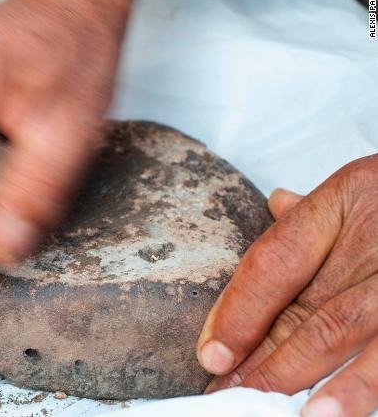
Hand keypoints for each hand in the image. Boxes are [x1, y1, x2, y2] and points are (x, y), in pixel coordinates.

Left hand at [198, 155, 377, 415]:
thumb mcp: (365, 179)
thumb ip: (320, 208)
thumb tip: (275, 205)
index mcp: (348, 198)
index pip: (276, 260)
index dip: (239, 310)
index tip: (211, 353)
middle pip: (312, 309)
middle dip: (268, 361)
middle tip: (231, 396)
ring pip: (354, 330)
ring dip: (314, 377)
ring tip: (281, 412)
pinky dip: (370, 381)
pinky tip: (336, 409)